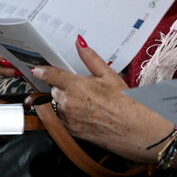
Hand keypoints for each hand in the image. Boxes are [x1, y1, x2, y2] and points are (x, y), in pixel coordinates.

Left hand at [30, 35, 171, 162]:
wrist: (139, 132)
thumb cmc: (128, 104)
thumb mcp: (110, 76)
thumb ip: (91, 59)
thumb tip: (80, 43)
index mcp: (77, 87)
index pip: (51, 76)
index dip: (43, 71)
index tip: (37, 69)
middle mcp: (69, 104)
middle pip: (55, 90)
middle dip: (64, 88)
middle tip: (82, 89)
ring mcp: (69, 120)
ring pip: (58, 106)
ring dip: (66, 102)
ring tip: (88, 103)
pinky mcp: (72, 133)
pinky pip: (63, 120)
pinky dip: (70, 115)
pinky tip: (87, 114)